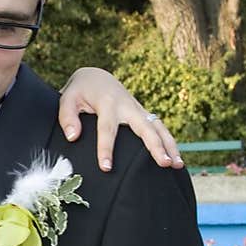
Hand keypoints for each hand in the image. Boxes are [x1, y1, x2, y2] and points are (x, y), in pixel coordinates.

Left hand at [59, 67, 182, 172]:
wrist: (96, 77)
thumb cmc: (80, 91)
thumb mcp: (67, 99)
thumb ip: (67, 117)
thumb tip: (73, 137)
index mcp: (107, 103)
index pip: (107, 128)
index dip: (106, 148)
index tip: (106, 168)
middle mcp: (127, 106)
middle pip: (145, 127)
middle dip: (156, 146)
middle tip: (164, 163)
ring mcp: (138, 110)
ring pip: (158, 127)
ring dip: (170, 146)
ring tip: (178, 166)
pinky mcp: (143, 115)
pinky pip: (160, 129)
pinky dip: (170, 143)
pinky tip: (176, 160)